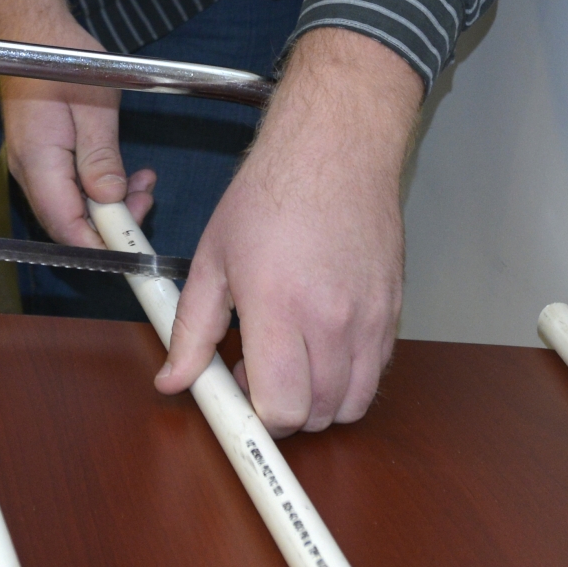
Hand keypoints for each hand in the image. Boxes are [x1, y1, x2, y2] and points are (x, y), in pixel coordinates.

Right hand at [0, 0, 156, 244]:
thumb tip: (111, 199)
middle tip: (147, 200)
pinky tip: (126, 174)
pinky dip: (101, 190)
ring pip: (73, 210)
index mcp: (38, 161)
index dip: (101, 245)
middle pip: (69, 225)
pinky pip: (72, 190)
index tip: (136, 246)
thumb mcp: (93, 105)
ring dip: (111, 206)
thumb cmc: (60, 60)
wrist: (27, 35)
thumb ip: (101, 156)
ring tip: (143, 183)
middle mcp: (30, 173)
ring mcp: (35, 168)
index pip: (66, 226)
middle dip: (111, 226)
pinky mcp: (44, 161)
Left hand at [155, 28, 419, 433]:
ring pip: (353, 402)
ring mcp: (370, 317)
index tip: (243, 400)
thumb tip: (174, 379)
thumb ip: (191, 328)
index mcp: (279, 307)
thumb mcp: (212, 258)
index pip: (282, 408)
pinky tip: (324, 342)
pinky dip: (351, 375)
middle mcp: (332, 320)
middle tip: (261, 374)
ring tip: (294, 362)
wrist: (335, 149)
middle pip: (318, 415)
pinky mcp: (393, 309)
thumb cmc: (271, 193)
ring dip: (322, 400)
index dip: (259, 417)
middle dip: (286, 411)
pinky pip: (377, 371)